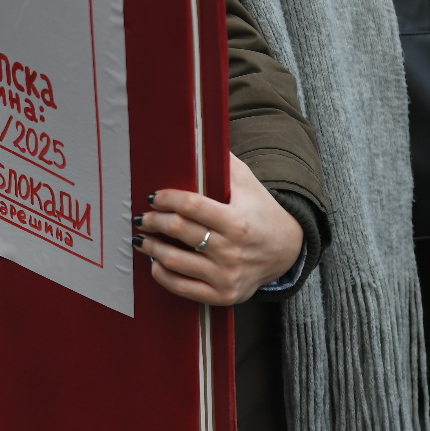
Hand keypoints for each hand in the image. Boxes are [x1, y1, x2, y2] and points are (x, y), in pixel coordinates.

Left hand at [134, 154, 303, 305]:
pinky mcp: (223, 295)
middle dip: (154, 221)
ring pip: (176, 260)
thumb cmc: (261, 211)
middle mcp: (232, 250)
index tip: (153, 196)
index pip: (192, 206)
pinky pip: (183, 288)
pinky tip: (155, 263)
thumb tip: (197, 135)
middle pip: (179, 231)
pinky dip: (163, 275)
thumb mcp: (248, 183)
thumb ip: (223, 163)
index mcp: (237, 221)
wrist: (287, 252)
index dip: (167, 199)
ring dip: (151, 247)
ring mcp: (227, 275)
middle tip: (142, 216)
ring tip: (142, 238)